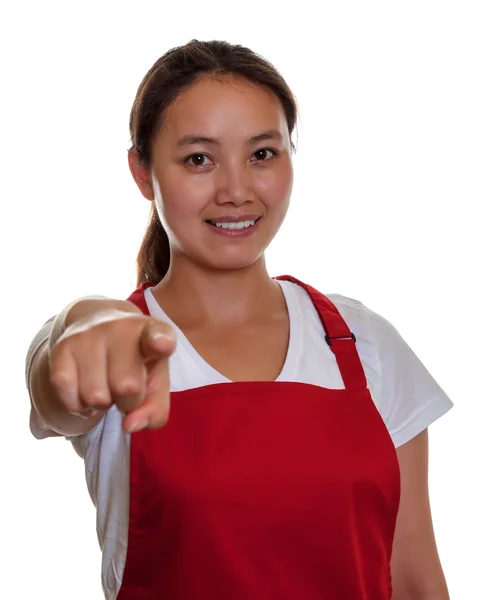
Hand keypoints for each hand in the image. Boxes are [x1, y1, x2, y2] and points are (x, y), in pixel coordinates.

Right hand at [48, 306, 175, 432]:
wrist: (98, 325)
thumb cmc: (136, 362)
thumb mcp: (156, 383)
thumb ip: (155, 411)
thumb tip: (129, 426)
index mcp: (151, 333)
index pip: (157, 335)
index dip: (161, 343)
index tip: (163, 344)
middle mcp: (119, 329)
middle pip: (126, 387)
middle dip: (128, 402)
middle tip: (126, 388)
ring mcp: (88, 335)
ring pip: (95, 397)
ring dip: (101, 404)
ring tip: (105, 385)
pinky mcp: (61, 347)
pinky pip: (66, 393)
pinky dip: (77, 405)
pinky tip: (84, 391)